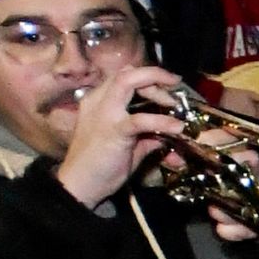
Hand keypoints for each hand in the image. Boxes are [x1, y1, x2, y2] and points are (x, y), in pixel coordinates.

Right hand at [53, 65, 202, 210]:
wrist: (81, 185)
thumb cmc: (103, 165)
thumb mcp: (130, 145)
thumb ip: (149, 136)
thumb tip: (172, 136)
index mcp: (98, 101)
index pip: (123, 76)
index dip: (147, 78)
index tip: (168, 86)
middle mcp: (97, 100)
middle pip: (126, 73)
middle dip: (153, 76)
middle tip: (173, 92)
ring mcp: (104, 113)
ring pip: (127, 81)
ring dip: (156, 89)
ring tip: (174, 104)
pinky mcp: (113, 130)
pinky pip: (140, 119)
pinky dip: (162, 121)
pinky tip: (178, 128)